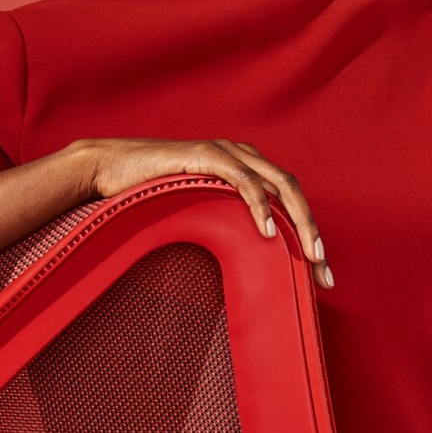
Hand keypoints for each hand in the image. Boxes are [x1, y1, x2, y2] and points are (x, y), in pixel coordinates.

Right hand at [76, 136, 333, 288]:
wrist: (106, 171)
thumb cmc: (148, 197)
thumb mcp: (196, 217)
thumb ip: (224, 230)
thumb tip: (246, 270)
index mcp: (246, 170)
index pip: (290, 203)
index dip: (310, 238)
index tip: (322, 279)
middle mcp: (243, 157)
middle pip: (294, 194)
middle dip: (314, 234)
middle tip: (325, 274)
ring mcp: (227, 153)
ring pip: (279, 185)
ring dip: (300, 222)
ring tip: (310, 257)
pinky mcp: (207, 155)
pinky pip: (244, 180)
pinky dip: (260, 204)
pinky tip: (268, 232)